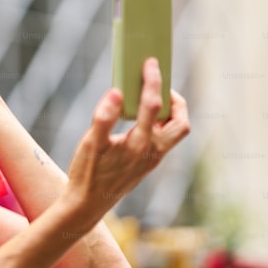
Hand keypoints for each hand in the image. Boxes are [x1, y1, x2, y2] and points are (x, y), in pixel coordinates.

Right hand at [63, 58, 190, 224]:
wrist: (87, 205)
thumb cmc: (87, 173)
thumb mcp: (90, 144)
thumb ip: (103, 118)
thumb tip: (116, 92)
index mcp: (139, 144)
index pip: (153, 106)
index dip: (153, 81)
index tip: (151, 63)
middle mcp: (152, 153)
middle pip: (180, 123)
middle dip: (176, 100)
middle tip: (158, 83)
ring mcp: (151, 159)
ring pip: (175, 132)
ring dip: (170, 112)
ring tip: (150, 97)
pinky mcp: (146, 164)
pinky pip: (163, 139)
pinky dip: (159, 123)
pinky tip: (139, 117)